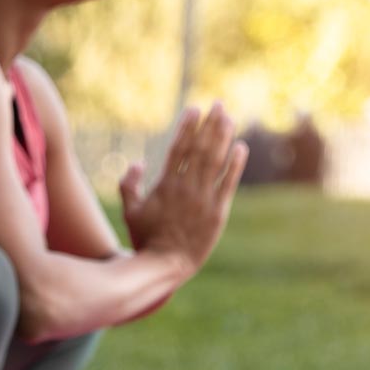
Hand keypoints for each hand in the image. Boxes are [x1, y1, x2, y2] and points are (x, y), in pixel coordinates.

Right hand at [119, 103, 247, 275]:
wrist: (165, 265)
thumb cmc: (145, 239)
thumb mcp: (129, 211)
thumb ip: (128, 185)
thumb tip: (137, 162)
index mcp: (165, 185)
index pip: (178, 149)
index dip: (187, 127)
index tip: (195, 110)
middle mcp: (185, 188)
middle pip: (200, 149)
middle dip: (210, 124)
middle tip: (218, 105)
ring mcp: (203, 199)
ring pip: (215, 161)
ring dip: (223, 137)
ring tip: (229, 118)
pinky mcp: (218, 212)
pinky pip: (229, 183)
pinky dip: (235, 164)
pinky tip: (241, 147)